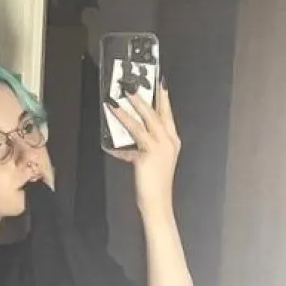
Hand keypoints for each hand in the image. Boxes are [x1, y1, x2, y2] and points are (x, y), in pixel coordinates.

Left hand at [104, 81, 179, 215]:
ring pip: (147, 119)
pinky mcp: (149, 152)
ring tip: (122, 93)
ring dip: (134, 104)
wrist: (157, 203)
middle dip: (148, 95)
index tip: (160, 83)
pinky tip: (113, 113)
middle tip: (135, 83)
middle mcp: (169, 141)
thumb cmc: (153, 186)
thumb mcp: (147, 164)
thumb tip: (125, 148)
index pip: (167, 116)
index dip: (164, 99)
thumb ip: (138, 152)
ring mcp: (161, 146)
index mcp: (172, 142)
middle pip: (159, 112)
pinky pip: (135, 132)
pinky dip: (123, 121)